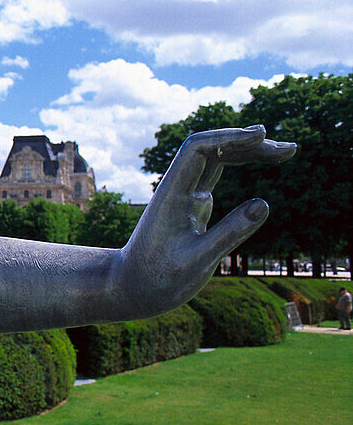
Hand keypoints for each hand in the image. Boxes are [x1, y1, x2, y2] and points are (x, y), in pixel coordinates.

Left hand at [116, 125, 294, 314]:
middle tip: (290, 149)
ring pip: (216, 159)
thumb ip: (228, 233)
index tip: (262, 136)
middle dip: (248, 143)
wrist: (133, 288)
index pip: (197, 149)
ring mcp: (184, 194)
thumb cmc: (159, 279)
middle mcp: (177, 188)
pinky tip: (263, 160)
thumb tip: (264, 204)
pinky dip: (239, 165)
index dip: (229, 137)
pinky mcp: (192, 204)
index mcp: (172, 195)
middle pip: (211, 149)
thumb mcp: (198, 261)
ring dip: (248, 151)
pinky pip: (215, 174)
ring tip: (287, 152)